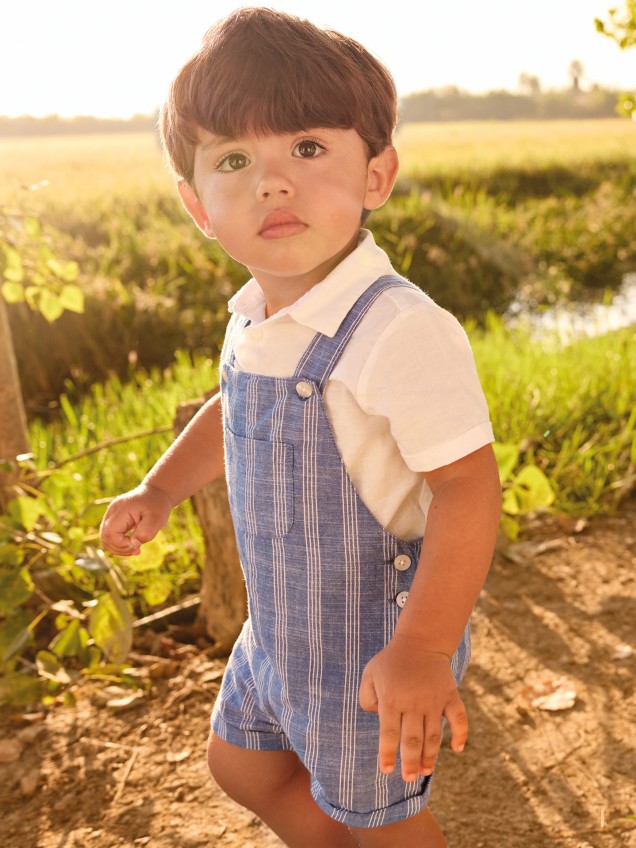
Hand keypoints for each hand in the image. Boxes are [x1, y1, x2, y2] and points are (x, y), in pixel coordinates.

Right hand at [100, 484, 172, 555]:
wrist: (157, 492)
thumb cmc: (157, 505)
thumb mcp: (157, 518)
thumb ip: (146, 532)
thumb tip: (133, 544)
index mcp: (121, 510)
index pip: (111, 533)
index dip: (122, 544)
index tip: (138, 545)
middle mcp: (112, 511)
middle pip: (105, 537)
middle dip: (120, 548)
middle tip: (137, 550)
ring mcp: (111, 514)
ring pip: (105, 538)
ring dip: (119, 548)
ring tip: (136, 549)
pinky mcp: (114, 518)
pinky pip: (110, 535)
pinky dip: (119, 543)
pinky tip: (132, 544)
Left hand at [358, 634, 467, 781]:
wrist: (420, 641)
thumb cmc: (391, 660)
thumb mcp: (370, 674)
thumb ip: (366, 698)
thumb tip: (377, 719)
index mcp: (392, 699)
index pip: (389, 733)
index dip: (388, 754)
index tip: (387, 771)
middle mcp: (414, 702)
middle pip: (412, 740)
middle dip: (410, 762)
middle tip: (408, 778)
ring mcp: (434, 700)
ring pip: (433, 735)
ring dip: (430, 756)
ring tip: (425, 772)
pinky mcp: (450, 695)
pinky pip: (458, 718)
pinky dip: (460, 734)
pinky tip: (457, 749)